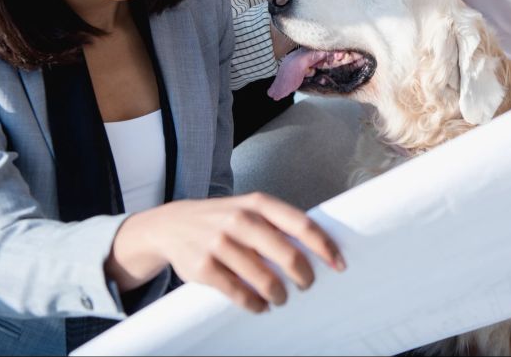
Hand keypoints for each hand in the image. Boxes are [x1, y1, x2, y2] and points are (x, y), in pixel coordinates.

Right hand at [107, 193, 345, 312]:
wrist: (171, 224)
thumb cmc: (223, 218)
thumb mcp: (249, 209)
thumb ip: (279, 224)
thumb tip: (319, 248)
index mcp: (258, 204)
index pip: (302, 225)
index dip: (324, 247)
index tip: (339, 265)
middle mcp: (240, 220)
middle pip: (287, 255)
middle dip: (304, 277)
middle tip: (306, 285)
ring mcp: (220, 243)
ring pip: (264, 279)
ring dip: (280, 295)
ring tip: (281, 298)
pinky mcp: (204, 267)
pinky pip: (239, 294)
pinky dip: (255, 305)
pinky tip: (260, 306)